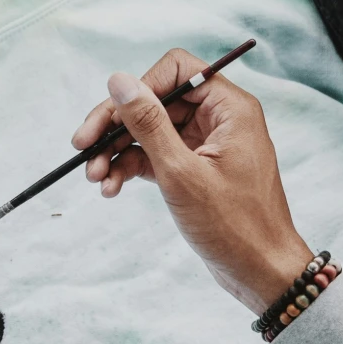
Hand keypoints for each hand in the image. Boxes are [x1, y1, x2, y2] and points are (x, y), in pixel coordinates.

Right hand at [71, 49, 312, 312]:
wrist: (260, 273)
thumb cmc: (235, 226)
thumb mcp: (181, 173)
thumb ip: (148, 124)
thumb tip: (119, 81)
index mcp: (229, 109)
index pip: (176, 70)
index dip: (140, 87)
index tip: (111, 117)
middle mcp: (219, 119)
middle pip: (156, 100)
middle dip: (117, 125)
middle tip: (82, 146)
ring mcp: (206, 145)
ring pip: (151, 131)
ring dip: (118, 150)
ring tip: (94, 177)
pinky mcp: (195, 169)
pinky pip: (156, 156)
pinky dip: (131, 168)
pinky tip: (110, 187)